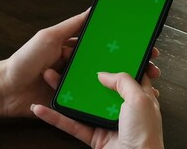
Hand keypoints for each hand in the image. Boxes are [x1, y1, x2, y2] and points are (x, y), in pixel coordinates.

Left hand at [0, 9, 160, 117]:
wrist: (6, 90)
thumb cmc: (24, 60)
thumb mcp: (49, 37)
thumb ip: (71, 25)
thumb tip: (91, 9)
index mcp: (73, 49)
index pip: (103, 45)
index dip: (122, 45)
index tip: (142, 45)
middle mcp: (76, 66)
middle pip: (106, 65)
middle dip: (127, 65)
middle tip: (148, 67)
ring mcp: (74, 84)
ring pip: (101, 83)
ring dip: (118, 84)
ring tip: (137, 84)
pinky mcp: (70, 101)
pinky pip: (88, 100)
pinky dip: (101, 100)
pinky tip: (118, 101)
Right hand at [31, 72, 162, 148]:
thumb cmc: (145, 134)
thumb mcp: (139, 99)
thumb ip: (123, 81)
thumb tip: (103, 73)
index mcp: (138, 97)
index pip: (126, 74)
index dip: (114, 61)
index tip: (100, 50)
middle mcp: (121, 107)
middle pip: (98, 87)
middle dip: (82, 75)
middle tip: (67, 62)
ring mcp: (105, 121)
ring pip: (81, 103)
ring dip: (64, 92)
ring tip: (49, 77)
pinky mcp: (93, 136)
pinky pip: (71, 124)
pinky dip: (55, 117)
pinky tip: (41, 108)